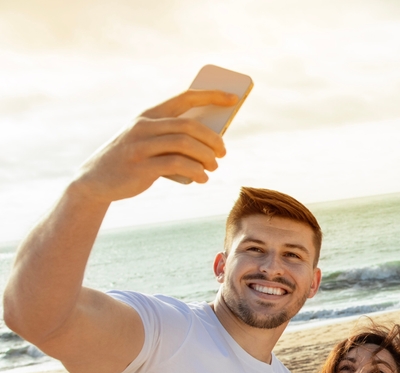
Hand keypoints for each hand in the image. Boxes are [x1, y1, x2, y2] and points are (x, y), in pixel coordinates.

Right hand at [73, 89, 237, 203]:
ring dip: (206, 157)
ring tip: (213, 167)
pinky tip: (202, 178)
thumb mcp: (150, 141)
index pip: (185, 98)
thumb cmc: (134, 159)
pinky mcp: (140, 167)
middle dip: (213, 139)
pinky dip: (196, 171)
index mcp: (149, 114)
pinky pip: (176, 165)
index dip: (211, 96)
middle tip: (223, 152)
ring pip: (185, 144)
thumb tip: (213, 140)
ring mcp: (140, 146)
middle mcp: (144, 126)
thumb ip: (174, 136)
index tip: (234, 99)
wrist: (96, 180)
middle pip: (190, 125)